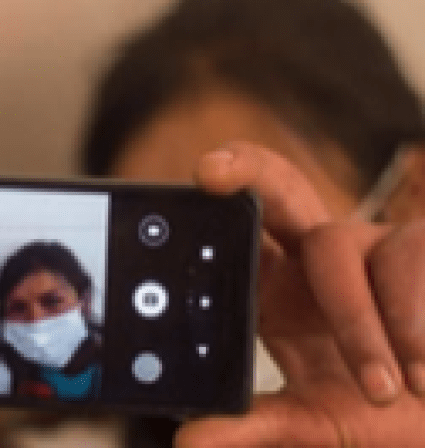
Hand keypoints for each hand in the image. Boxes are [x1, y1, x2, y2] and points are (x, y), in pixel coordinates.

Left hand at [176, 142, 424, 446]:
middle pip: (276, 188)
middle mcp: (321, 256)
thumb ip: (259, 427)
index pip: (237, 233)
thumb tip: (189, 442)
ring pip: (336, 247)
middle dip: (242, 170)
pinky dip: (413, 323)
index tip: (195, 177)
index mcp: (281, 289)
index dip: (211, 200)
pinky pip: (409, 257)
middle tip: (207, 172)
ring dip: (359, 326)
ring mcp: (377, 246)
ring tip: (393, 390)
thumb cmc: (394, 414)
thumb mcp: (323, 422)